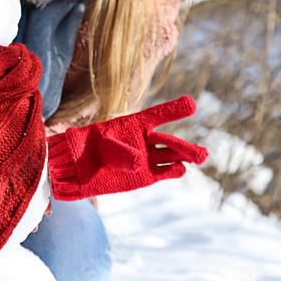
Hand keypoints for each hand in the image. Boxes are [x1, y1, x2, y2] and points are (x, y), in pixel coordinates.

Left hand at [47, 96, 207, 199]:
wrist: (77, 168)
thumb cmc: (87, 147)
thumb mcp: (101, 145)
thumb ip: (119, 152)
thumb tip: (139, 162)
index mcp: (134, 124)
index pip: (158, 114)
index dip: (174, 109)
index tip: (191, 103)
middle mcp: (144, 140)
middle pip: (168, 140)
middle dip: (184, 146)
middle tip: (203, 153)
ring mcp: (145, 158)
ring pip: (170, 156)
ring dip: (184, 157)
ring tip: (200, 158)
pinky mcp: (144, 176)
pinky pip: (162, 172)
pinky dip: (172, 171)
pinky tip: (181, 169)